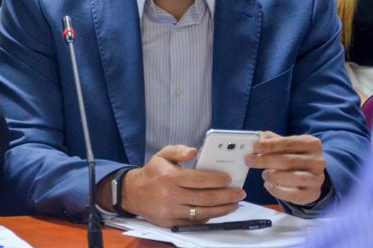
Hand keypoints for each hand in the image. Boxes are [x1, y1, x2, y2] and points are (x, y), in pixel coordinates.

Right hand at [120, 145, 244, 227]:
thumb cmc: (152, 173)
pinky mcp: (171, 222)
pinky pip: (195, 221)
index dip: (217, 180)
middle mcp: (170, 194)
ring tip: (234, 204)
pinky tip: (217, 210)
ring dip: (223, 209)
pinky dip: (209, 216)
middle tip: (239, 193)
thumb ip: (178, 150)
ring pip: (203, 212)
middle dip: (226, 196)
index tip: (229, 179)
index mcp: (169, 176)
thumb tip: (194, 150)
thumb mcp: (162, 155)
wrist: (133, 193)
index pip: (199, 179)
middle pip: (205, 198)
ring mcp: (171, 210)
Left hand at [246, 131, 325, 205]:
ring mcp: (317, 178)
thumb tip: (255, 139)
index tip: (255, 147)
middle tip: (249, 161)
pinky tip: (268, 185)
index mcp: (311, 144)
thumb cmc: (292, 155)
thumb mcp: (283, 143)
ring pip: (295, 178)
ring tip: (264, 175)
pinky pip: (294, 195)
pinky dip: (278, 191)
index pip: (289, 143)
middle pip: (289, 161)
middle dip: (266, 161)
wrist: (308, 173)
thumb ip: (269, 140)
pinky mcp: (313, 194)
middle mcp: (318, 161)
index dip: (270, 145)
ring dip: (274, 176)